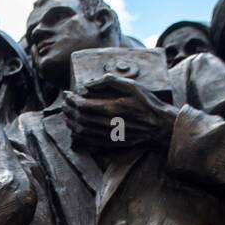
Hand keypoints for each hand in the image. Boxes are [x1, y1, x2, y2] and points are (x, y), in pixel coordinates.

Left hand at [61, 75, 176, 151]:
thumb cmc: (148, 104)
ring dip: (70, 121)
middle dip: (68, 109)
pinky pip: (88, 140)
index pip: (82, 105)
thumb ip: (109, 81)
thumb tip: (88, 85)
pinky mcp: (110, 143)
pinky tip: (75, 127)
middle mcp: (107, 124)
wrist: (160, 127)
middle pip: (79, 118)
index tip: (67, 93)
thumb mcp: (132, 86)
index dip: (71, 99)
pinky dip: (78, 133)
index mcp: (111, 108)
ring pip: (81, 131)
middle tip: (64, 102)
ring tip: (66, 113)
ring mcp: (108, 136)